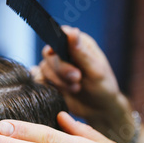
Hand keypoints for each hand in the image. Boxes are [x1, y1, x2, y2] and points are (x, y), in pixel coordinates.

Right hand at [34, 26, 132, 140]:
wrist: (99, 110)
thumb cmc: (103, 88)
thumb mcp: (96, 70)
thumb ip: (81, 53)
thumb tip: (72, 32)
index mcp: (78, 43)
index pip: (61, 35)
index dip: (59, 44)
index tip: (63, 56)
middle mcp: (65, 53)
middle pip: (50, 54)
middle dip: (61, 69)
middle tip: (77, 78)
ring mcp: (56, 67)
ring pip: (44, 68)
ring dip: (59, 81)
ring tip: (77, 88)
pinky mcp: (50, 81)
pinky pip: (40, 80)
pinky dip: (50, 87)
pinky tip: (62, 93)